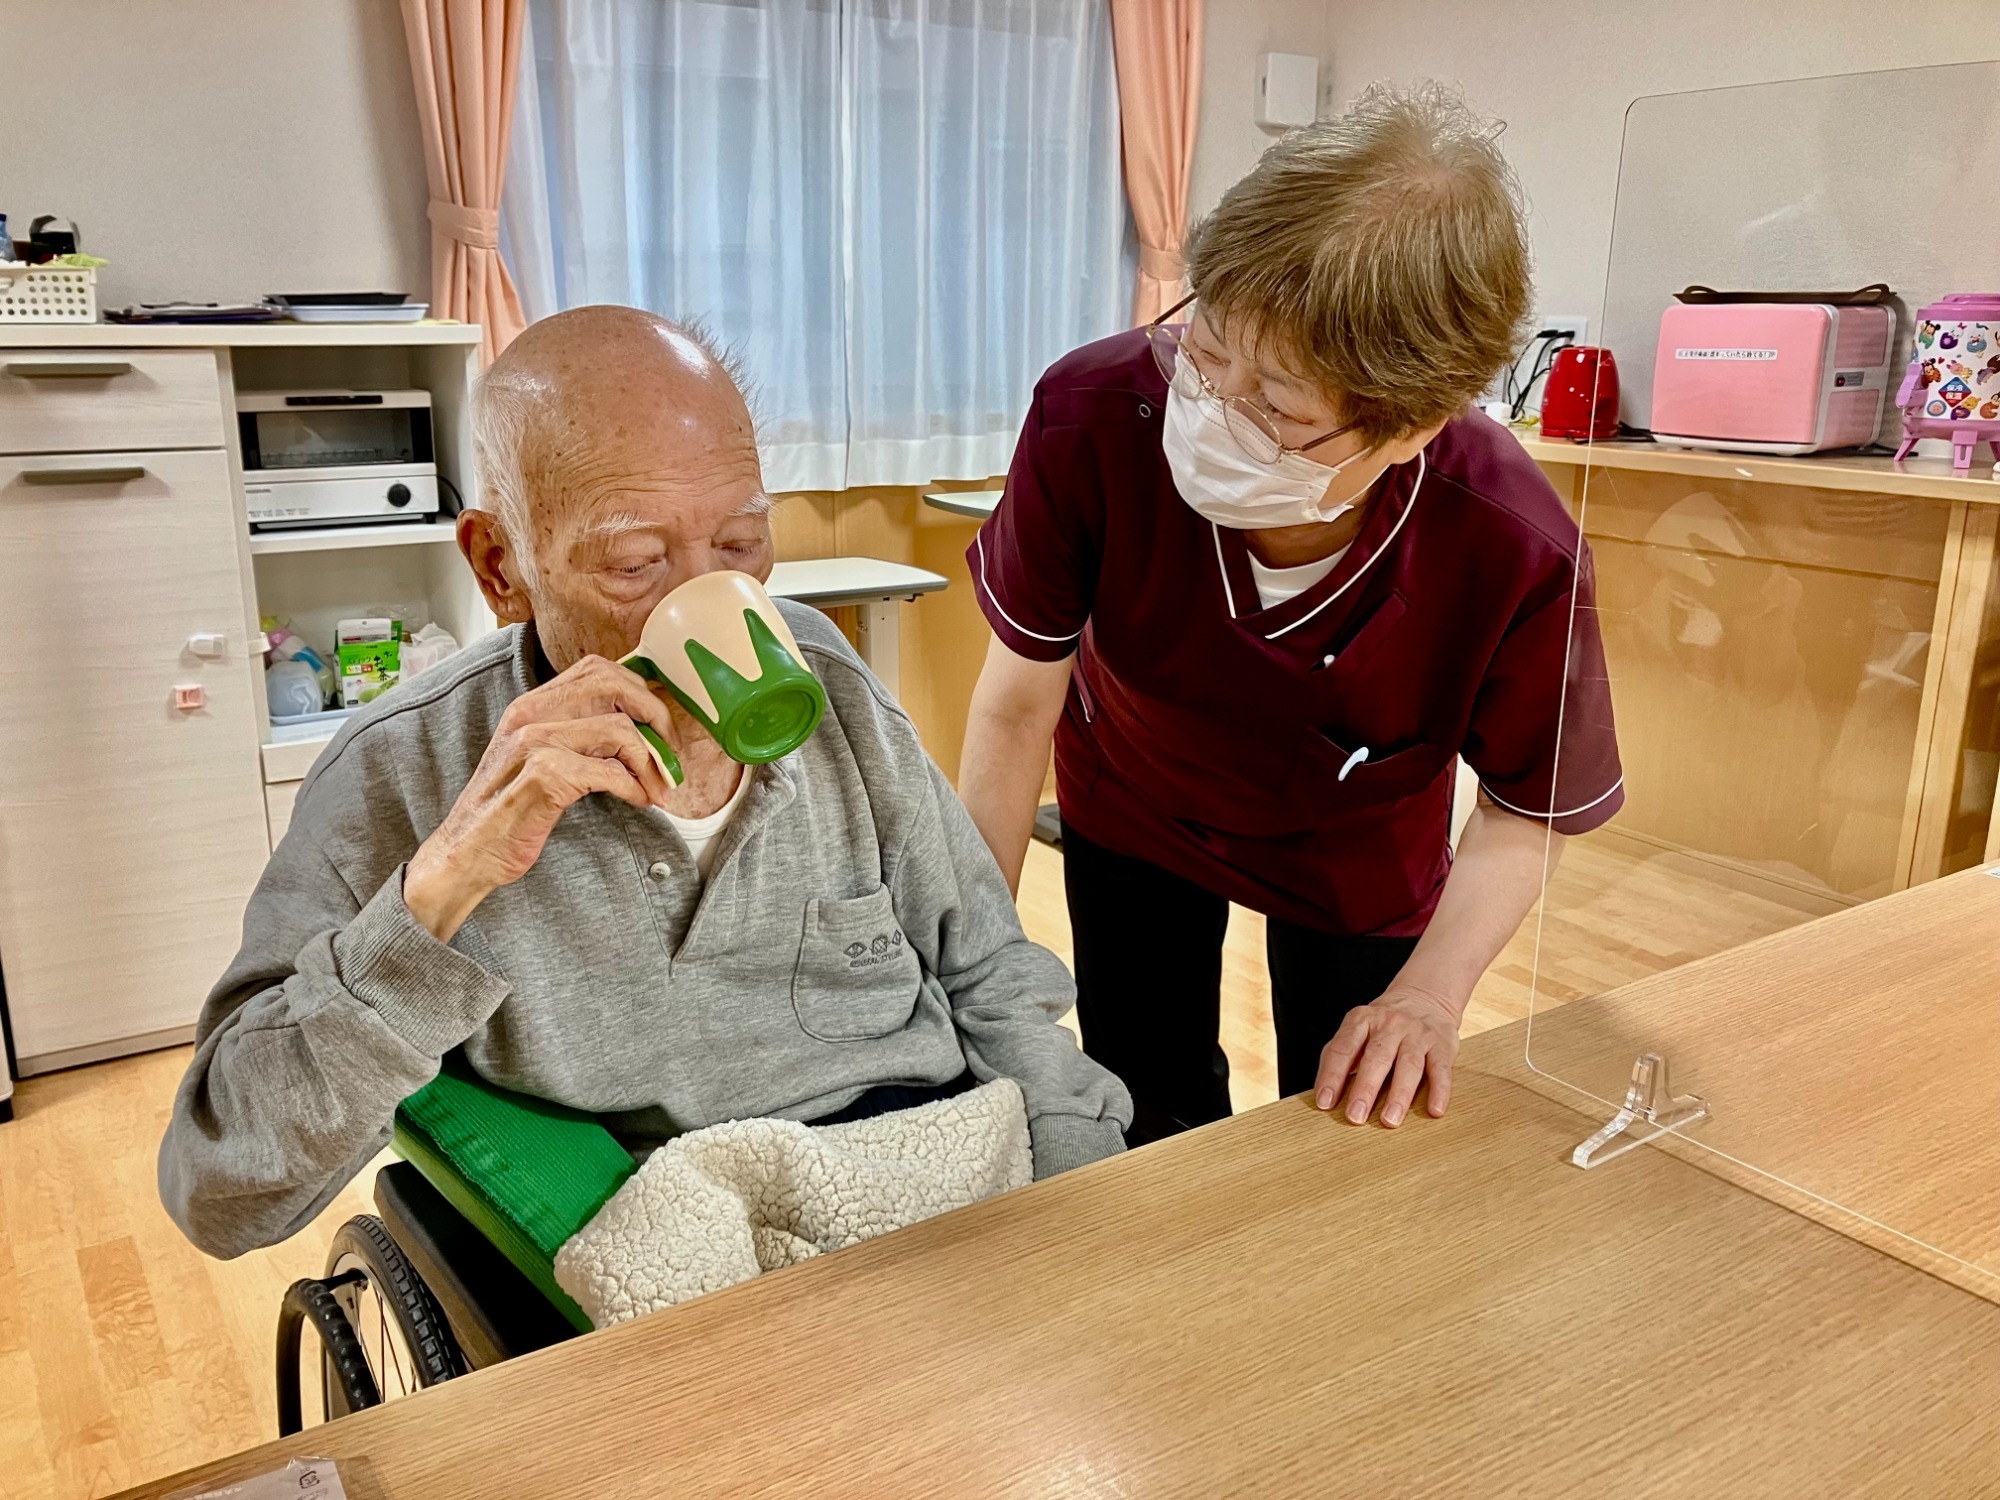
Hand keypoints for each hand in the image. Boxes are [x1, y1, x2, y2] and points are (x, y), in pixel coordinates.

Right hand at [403, 656, 678, 940]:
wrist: (464, 855)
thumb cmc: (508, 812)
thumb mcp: (538, 760)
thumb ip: (576, 737)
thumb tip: (638, 729)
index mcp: (531, 705)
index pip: (598, 669)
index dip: (640, 693)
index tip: (659, 728)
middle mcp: (530, 715)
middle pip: (615, 685)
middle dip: (656, 718)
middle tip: (669, 756)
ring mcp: (534, 743)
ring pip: (620, 729)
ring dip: (650, 762)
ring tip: (656, 788)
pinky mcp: (543, 776)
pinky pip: (610, 772)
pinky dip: (635, 787)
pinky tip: (638, 801)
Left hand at [1313, 988, 1461, 1127]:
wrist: (1425, 997)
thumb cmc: (1384, 1025)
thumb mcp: (1358, 1029)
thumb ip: (1342, 1055)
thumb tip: (1326, 1095)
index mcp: (1361, 1020)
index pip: (1342, 1049)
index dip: (1331, 1076)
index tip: (1324, 1103)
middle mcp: (1389, 1024)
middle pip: (1376, 1058)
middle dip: (1365, 1089)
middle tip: (1355, 1117)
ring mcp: (1417, 1034)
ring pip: (1408, 1065)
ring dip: (1399, 1095)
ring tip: (1390, 1120)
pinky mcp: (1442, 1044)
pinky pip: (1441, 1069)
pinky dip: (1439, 1090)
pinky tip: (1434, 1110)